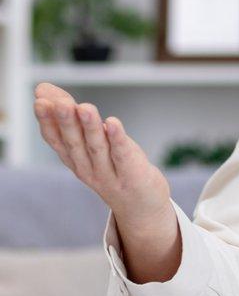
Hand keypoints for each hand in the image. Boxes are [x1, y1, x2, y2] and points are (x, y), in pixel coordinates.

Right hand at [32, 83, 179, 281]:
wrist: (141, 206)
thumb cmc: (114, 168)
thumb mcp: (89, 144)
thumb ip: (72, 118)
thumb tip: (46, 89)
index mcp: (74, 160)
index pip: (56, 139)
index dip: (47, 120)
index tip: (40, 99)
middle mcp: (87, 168)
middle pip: (74, 142)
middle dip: (64, 121)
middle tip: (56, 102)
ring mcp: (109, 173)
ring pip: (96, 147)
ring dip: (89, 128)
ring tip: (84, 108)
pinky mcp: (131, 174)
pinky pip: (123, 154)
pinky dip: (118, 138)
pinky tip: (114, 122)